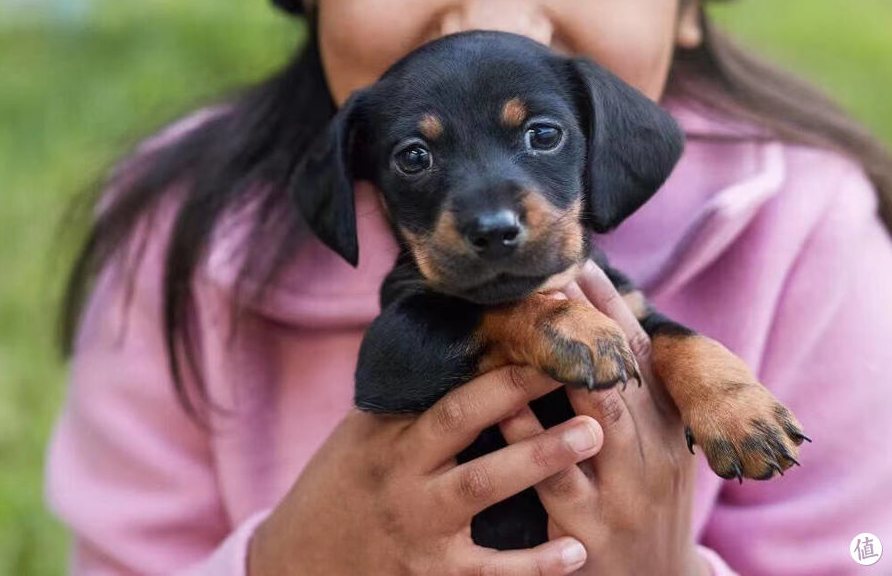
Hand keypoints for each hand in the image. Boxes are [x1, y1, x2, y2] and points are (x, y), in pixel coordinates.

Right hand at [249, 364, 605, 574]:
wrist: (298, 567)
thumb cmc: (344, 489)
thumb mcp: (365, 437)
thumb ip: (411, 400)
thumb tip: (467, 340)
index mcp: (390, 436)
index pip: (448, 391)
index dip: (499, 365)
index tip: (547, 339)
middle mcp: (403, 475)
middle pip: (463, 424)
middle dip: (521, 395)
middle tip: (580, 373)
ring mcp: (419, 528)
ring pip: (483, 487)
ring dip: (540, 459)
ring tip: (593, 436)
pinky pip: (491, 571)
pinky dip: (534, 564)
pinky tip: (577, 549)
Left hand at [499, 261, 706, 575]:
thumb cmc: (646, 510)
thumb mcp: (660, 455)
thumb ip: (638, 400)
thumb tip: (609, 332)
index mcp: (670, 430)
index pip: (642, 355)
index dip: (612, 306)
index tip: (581, 260)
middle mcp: (655, 455)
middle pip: (620, 373)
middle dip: (586, 323)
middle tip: (548, 274)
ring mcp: (625, 494)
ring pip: (597, 417)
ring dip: (561, 367)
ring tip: (529, 322)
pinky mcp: (590, 531)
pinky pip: (556, 478)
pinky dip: (531, 436)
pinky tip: (502, 406)